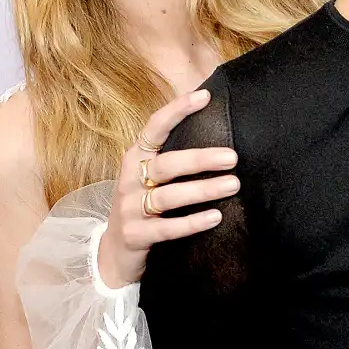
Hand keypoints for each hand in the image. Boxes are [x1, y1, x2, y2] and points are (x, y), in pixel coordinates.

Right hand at [98, 88, 239, 288]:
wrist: (114, 252)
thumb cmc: (142, 204)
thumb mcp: (150, 177)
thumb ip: (173, 154)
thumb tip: (215, 126)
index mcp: (135, 157)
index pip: (154, 128)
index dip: (177, 111)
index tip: (204, 96)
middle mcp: (130, 179)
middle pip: (167, 164)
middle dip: (201, 159)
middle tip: (233, 157)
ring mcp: (129, 208)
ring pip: (169, 196)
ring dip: (203, 190)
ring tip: (233, 185)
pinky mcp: (135, 236)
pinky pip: (167, 228)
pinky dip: (192, 222)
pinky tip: (215, 217)